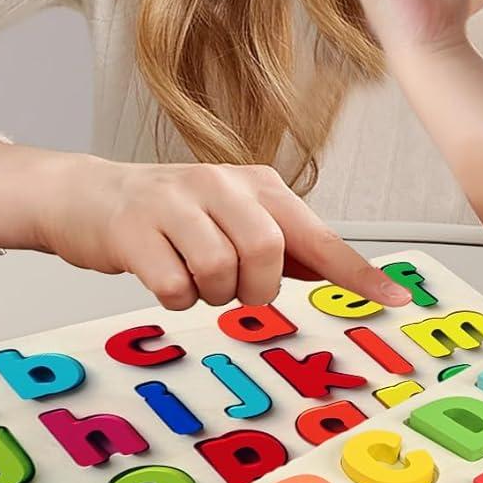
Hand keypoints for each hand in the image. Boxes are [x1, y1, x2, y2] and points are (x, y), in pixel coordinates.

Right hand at [33, 154, 413, 311]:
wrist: (88, 196)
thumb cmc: (172, 215)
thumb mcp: (233, 218)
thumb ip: (287, 247)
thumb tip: (347, 275)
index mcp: (255, 184)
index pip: (316, 233)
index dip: (355, 271)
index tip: (394, 299)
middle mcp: (220, 183)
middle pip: (268, 254)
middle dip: (254, 288)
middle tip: (231, 286)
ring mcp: (174, 202)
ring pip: (220, 272)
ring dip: (209, 293)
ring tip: (190, 274)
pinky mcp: (134, 228)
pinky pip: (174, 287)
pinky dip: (173, 296)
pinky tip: (160, 273)